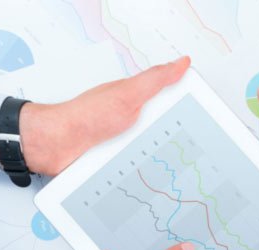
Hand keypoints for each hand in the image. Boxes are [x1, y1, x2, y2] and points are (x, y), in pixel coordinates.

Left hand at [19, 56, 190, 175]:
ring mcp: (125, 140)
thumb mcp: (128, 94)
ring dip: (157, 160)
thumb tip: (182, 62)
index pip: (172, 101)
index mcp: (139, 98)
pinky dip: (141, 171)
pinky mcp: (117, 159)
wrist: (57, 145)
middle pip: (166, 131)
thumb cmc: (86, 117)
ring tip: (163, 166)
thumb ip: (156, 79)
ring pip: (153, 151)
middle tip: (181, 149)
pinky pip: (137, 167)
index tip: (201, 119)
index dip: (187, 110)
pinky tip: (145, 176)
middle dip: (175, 141)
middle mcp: (133, 119)